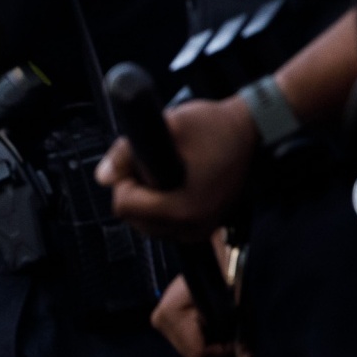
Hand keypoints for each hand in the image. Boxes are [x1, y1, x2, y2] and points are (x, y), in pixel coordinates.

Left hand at [93, 92, 256, 238]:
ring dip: (146, 200)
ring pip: (147, 225)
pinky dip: (162, 207)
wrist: (254, 133)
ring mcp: (199, 231)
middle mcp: (191, 228)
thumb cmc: (218, 127)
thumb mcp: (169, 126)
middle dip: (134, 191)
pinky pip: (166, 226)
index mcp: (183, 209)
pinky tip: (174, 184)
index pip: (124, 206)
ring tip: (166, 171)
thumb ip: (128, 151)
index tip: (138, 160)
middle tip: (153, 163)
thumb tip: (102, 176)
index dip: (124, 178)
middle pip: (133, 219)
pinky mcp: (204, 228)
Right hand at [150, 275, 246, 356]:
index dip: (222, 355)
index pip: (198, 354)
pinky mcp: (166, 323)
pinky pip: (189, 345)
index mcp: (171, 315)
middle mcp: (161, 322)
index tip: (238, 344)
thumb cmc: (224, 274)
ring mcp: (161, 323)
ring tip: (228, 333)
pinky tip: (215, 331)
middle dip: (219, 355)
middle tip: (237, 342)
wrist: (207, 254)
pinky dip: (206, 343)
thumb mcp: (240, 307)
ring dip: (213, 350)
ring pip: (192, 354)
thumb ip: (244, 338)